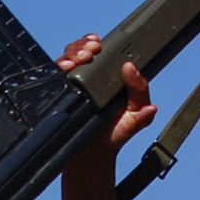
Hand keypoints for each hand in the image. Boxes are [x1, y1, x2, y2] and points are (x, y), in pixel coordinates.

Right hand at [56, 34, 155, 149]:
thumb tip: (144, 92)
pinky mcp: (62, 91)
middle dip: (84, 44)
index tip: (100, 45)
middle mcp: (92, 78)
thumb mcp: (135, 118)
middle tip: (91, 51)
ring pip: (69, 56)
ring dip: (74, 51)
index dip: (100, 44)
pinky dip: (60, 65)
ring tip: (81, 58)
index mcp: (110, 78)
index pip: (104, 52)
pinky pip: (56, 73)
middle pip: (83, 49)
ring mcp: (75, 84)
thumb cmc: (115, 134)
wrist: (92, 155)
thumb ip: (142, 100)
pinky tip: (65, 67)